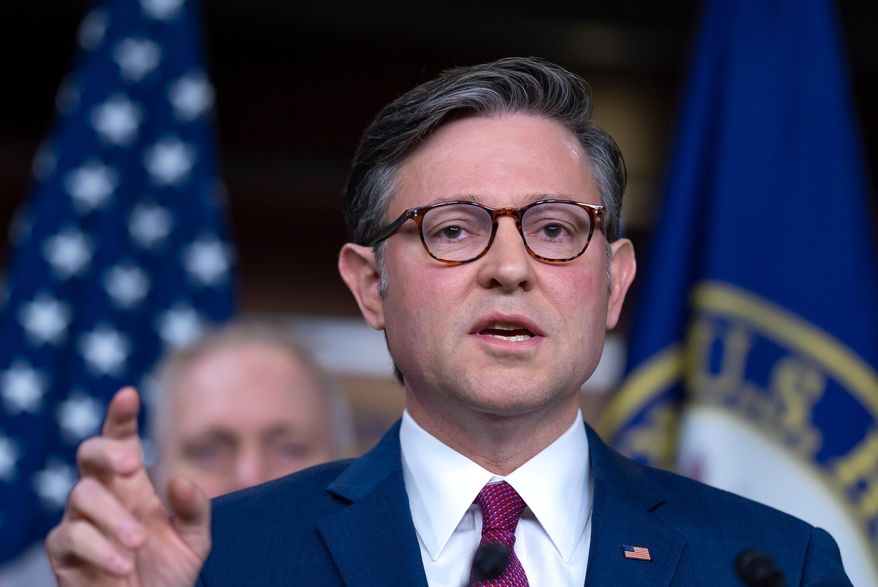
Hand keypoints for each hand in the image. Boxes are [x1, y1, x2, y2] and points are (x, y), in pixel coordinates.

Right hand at [46, 387, 210, 585]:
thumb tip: (180, 478)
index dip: (120, 416)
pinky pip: (70, 536)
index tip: (129, 394)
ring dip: (113, 518)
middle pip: (89, 454)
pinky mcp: (64, 552)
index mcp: (133, 484)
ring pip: (82, 495)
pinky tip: (123, 565)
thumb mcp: (195, 541)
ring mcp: (80, 521)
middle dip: (106, 451)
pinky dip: (99, 549)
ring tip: (139, 543)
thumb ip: (195, 509)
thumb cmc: (167, 575)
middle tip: (130, 465)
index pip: (121, 440)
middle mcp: (104, 495)